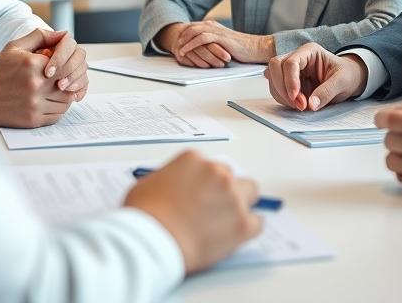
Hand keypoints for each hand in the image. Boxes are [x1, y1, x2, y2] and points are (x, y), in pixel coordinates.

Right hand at [0, 30, 82, 127]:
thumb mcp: (15, 46)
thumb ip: (40, 37)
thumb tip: (62, 34)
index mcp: (33, 64)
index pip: (66, 65)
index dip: (66, 67)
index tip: (60, 69)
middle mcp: (36, 85)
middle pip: (68, 83)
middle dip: (67, 81)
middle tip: (62, 80)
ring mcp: (35, 104)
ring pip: (66, 101)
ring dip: (64, 96)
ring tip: (55, 92)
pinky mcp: (33, 119)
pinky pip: (58, 115)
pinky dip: (58, 110)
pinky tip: (50, 103)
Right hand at [124, 150, 262, 273]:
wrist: (150, 241)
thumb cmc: (144, 216)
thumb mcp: (147, 184)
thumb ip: (167, 180)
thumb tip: (174, 187)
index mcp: (194, 160)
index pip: (208, 167)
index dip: (204, 184)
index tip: (200, 195)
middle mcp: (217, 173)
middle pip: (232, 177)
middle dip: (225, 191)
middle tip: (213, 209)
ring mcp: (232, 197)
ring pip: (250, 194)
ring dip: (240, 205)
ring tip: (225, 222)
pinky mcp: (242, 223)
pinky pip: (257, 222)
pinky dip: (249, 228)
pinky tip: (237, 234)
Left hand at [168, 21, 275, 67]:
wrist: (255, 48)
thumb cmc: (242, 49)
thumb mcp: (223, 45)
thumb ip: (213, 44)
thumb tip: (202, 51)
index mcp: (213, 26)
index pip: (193, 27)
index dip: (183, 35)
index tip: (175, 44)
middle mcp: (213, 25)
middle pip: (190, 27)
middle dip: (180, 37)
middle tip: (173, 47)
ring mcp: (216, 30)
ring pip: (193, 31)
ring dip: (183, 41)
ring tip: (176, 50)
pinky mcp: (220, 37)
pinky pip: (201, 38)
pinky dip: (191, 45)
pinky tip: (185, 51)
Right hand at [264, 42, 367, 111]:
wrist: (348, 80)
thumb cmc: (346, 75)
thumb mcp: (342, 82)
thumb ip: (327, 91)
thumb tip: (311, 104)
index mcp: (310, 51)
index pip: (291, 62)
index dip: (290, 80)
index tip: (296, 97)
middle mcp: (297, 57)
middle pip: (275, 67)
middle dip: (283, 88)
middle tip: (299, 104)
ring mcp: (291, 70)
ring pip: (273, 79)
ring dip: (283, 95)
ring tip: (301, 105)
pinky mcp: (288, 81)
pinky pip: (276, 89)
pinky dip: (283, 99)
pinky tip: (297, 104)